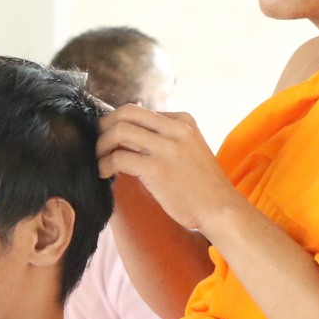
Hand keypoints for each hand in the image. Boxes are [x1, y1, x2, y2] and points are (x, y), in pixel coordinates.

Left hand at [96, 107, 246, 235]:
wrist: (220, 208)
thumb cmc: (201, 183)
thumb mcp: (189, 147)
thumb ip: (165, 136)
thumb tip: (128, 130)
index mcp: (183, 120)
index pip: (139, 110)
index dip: (117, 121)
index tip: (109, 135)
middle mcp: (175, 129)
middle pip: (126, 113)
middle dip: (105, 125)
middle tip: (98, 143)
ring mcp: (167, 148)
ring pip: (119, 132)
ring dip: (101, 145)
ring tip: (100, 159)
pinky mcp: (157, 169)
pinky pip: (118, 158)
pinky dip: (105, 165)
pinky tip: (105, 174)